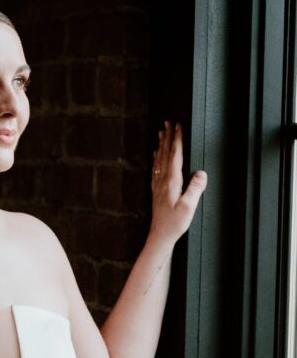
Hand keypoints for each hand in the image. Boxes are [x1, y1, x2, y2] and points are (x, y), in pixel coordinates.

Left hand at [150, 121, 206, 244]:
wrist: (160, 235)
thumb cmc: (174, 223)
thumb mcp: (188, 207)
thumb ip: (195, 189)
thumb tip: (201, 173)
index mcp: (172, 182)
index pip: (175, 156)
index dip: (177, 140)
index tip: (178, 126)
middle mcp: (163, 181)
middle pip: (165, 154)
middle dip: (167, 137)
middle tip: (167, 122)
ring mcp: (158, 185)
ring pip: (159, 159)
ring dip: (160, 145)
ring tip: (160, 133)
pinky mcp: (156, 191)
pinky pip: (155, 169)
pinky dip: (156, 158)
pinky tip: (155, 155)